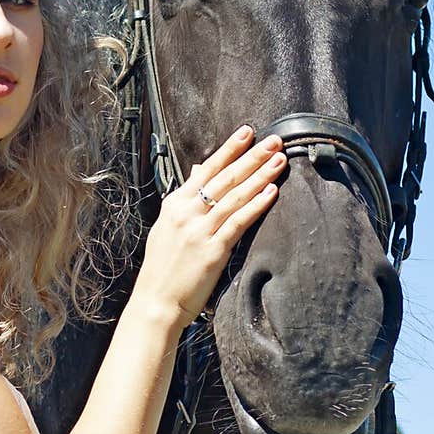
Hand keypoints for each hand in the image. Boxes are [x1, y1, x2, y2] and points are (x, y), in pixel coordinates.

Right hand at [134, 125, 285, 327]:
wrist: (155, 301)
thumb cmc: (162, 267)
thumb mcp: (167, 225)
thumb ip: (184, 197)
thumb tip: (196, 169)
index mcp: (175, 204)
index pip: (206, 169)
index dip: (229, 149)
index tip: (247, 132)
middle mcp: (186, 213)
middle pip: (224, 178)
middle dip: (251, 156)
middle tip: (274, 140)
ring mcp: (199, 231)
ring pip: (234, 196)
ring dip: (259, 176)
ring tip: (279, 160)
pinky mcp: (212, 251)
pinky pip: (238, 222)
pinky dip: (255, 205)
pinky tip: (270, 192)